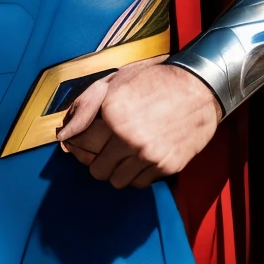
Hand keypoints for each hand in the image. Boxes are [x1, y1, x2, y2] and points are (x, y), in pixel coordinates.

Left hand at [56, 60, 222, 188]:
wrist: (201, 86)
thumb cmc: (157, 80)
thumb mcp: (117, 80)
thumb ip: (85, 105)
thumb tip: (62, 133)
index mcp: (112, 113)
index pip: (78, 144)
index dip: (78, 142)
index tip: (85, 139)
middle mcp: (127, 137)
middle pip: (94, 168)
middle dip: (97, 158)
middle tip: (107, 146)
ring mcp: (147, 154)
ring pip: (115, 181)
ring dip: (117, 168)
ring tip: (126, 151)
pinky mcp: (165, 166)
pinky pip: (138, 183)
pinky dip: (137, 173)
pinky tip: (143, 155)